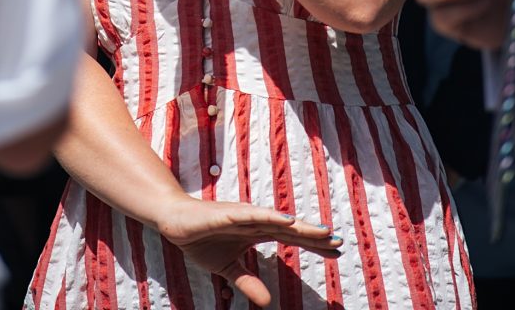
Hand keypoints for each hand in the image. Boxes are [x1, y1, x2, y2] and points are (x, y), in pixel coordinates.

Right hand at [157, 196, 341, 306]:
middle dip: (314, 236)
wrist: (174, 221)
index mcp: (256, 231)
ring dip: (300, 226)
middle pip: (290, 229)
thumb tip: (267, 303)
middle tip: (339, 241)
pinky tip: (286, 219)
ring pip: (277, 221)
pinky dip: (270, 216)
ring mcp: (242, 215)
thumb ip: (247, 281)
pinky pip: (252, 214)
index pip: (290, 239)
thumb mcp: (227, 267)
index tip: (337, 251)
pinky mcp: (228, 213)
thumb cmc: (202, 238)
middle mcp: (254, 221)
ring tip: (322, 231)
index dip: (313, 244)